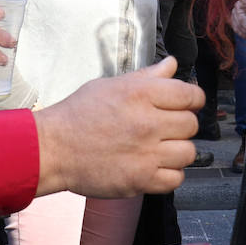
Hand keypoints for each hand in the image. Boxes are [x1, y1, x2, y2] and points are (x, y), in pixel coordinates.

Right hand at [34, 57, 201, 196]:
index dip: (192, 99)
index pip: (191, 95)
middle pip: (192, 124)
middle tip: (165, 127)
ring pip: (188, 152)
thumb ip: (146, 76)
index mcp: (141, 94)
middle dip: (182, 125)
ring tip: (160, 148)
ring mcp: (146, 154)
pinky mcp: (141, 180)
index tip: (186, 104)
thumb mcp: (111, 85)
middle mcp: (148, 123)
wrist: (53, 148)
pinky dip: (169, 174)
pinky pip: (176, 179)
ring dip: (178, 151)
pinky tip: (155, 166)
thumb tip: (171, 64)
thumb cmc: (78, 114)